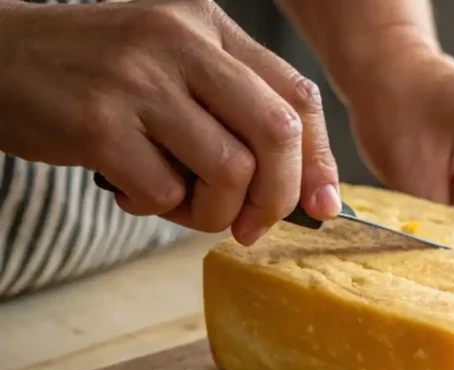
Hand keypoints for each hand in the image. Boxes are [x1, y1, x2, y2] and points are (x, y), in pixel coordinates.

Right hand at [0, 0, 339, 244]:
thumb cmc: (97, 77)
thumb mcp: (172, 68)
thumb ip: (233, 113)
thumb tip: (306, 193)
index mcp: (207, 25)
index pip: (297, 97)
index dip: (320, 162)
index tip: (324, 207)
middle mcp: (179, 42)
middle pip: (276, 134)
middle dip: (278, 198)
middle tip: (253, 226)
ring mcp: (138, 80)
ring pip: (229, 172)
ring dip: (214, 212)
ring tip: (179, 202)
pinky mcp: (99, 123)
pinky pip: (164, 193)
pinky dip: (155, 208)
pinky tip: (128, 188)